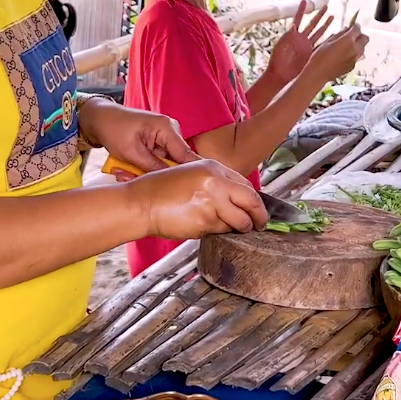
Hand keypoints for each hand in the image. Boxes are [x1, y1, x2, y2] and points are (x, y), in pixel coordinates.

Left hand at [79, 99, 197, 177]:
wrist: (101, 119)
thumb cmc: (113, 128)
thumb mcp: (132, 152)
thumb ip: (153, 168)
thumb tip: (171, 182)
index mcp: (167, 128)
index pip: (187, 155)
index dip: (190, 174)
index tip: (189, 190)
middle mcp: (170, 132)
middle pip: (175, 163)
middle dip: (156, 175)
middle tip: (132, 178)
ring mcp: (165, 138)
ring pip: (164, 166)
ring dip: (145, 173)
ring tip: (124, 172)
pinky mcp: (158, 144)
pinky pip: (156, 163)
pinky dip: (143, 169)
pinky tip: (126, 169)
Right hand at [124, 160, 268, 239]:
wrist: (140, 204)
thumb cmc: (159, 190)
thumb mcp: (190, 174)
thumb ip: (215, 183)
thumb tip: (236, 199)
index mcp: (213, 167)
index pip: (246, 185)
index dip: (254, 200)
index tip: (257, 208)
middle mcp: (216, 182)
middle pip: (252, 202)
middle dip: (259, 217)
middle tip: (260, 224)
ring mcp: (212, 203)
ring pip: (238, 221)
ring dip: (237, 228)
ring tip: (230, 229)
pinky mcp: (205, 222)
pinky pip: (220, 231)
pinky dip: (217, 232)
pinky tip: (203, 225)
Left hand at [265, 0, 332, 83]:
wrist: (280, 76)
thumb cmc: (276, 61)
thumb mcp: (280, 47)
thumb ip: (286, 36)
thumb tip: (292, 25)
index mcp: (292, 36)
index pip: (298, 20)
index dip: (301, 10)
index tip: (305, 1)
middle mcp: (301, 39)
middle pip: (312, 24)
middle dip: (319, 15)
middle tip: (326, 6)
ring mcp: (307, 47)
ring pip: (319, 33)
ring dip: (325, 25)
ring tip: (332, 16)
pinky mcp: (312, 55)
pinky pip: (322, 46)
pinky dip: (328, 41)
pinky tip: (335, 35)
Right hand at [305, 21, 368, 83]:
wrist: (318, 73)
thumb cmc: (319, 56)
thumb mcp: (327, 41)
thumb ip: (340, 34)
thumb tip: (346, 30)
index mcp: (348, 40)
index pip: (357, 29)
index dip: (355, 26)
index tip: (352, 26)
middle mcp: (355, 49)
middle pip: (365, 38)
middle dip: (360, 35)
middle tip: (353, 35)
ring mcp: (355, 59)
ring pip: (363, 48)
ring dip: (358, 45)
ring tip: (349, 46)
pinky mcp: (353, 66)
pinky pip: (357, 57)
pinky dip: (354, 54)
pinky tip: (345, 56)